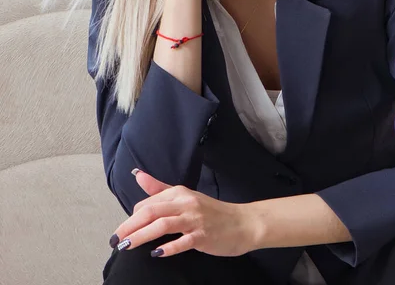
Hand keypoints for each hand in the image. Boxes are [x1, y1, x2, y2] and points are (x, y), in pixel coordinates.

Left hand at [111, 170, 257, 257]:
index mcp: (180, 193)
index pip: (148, 202)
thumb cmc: (212, 212)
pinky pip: (183, 241)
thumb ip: (160, 188)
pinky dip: (168, 247)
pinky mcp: (203, 235)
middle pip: (151, 211)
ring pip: (162, 224)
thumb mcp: (186, 197)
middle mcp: (186, 203)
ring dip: (141, 236)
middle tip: (115, 240)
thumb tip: (137, 175)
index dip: (132, 217)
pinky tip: (157, 254)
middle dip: (129, 226)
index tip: (123, 230)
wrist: (243, 223)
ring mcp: (195, 219)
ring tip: (126, 247)